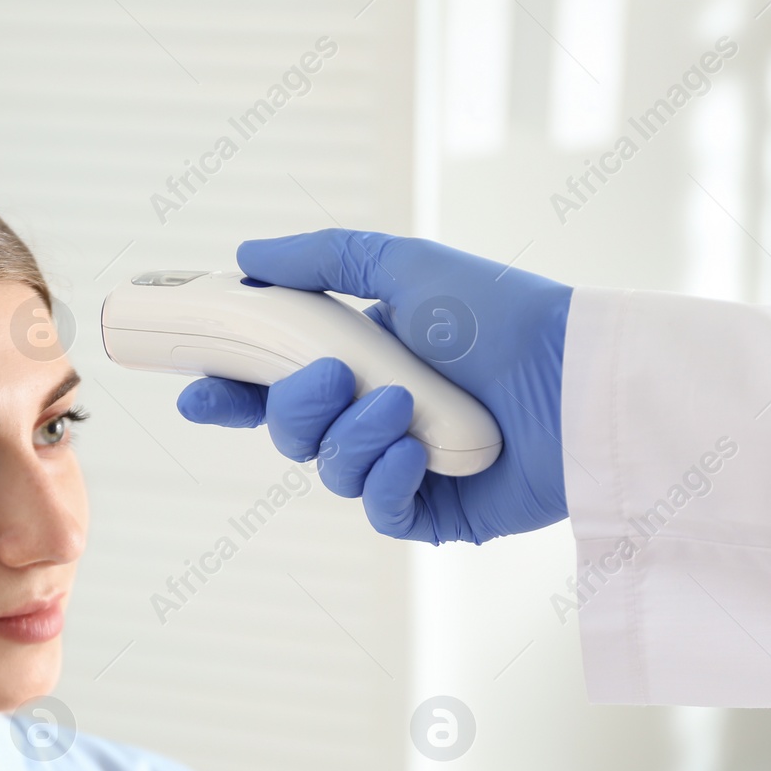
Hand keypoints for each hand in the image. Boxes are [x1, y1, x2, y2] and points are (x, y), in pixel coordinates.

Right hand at [175, 229, 572, 543]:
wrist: (575, 378)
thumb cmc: (502, 316)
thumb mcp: (406, 265)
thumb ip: (321, 259)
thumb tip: (244, 256)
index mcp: (362, 361)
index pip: (275, 384)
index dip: (231, 392)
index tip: (195, 390)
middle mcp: (376, 416)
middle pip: (291, 432)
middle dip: (296, 407)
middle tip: (332, 375)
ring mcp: (404, 467)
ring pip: (330, 471)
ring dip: (355, 438)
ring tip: (405, 408)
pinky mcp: (435, 514)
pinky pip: (379, 513)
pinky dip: (388, 482)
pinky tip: (419, 456)